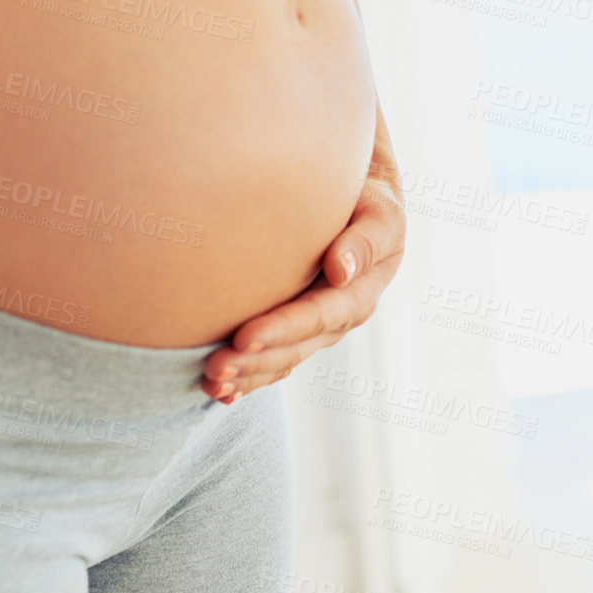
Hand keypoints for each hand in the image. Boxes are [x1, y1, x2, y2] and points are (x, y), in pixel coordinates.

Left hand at [202, 173, 405, 401]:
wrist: (361, 200)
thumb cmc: (369, 202)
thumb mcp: (380, 215)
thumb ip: (366, 241)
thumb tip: (340, 271)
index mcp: (360, 293)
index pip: (318, 315)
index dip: (282, 329)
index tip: (244, 337)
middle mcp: (338, 318)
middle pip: (295, 347)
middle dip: (255, 362)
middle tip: (216, 367)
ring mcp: (316, 328)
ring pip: (281, 361)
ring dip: (246, 376)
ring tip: (211, 383)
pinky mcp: (296, 329)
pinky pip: (273, 360)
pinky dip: (248, 378)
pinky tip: (220, 391)